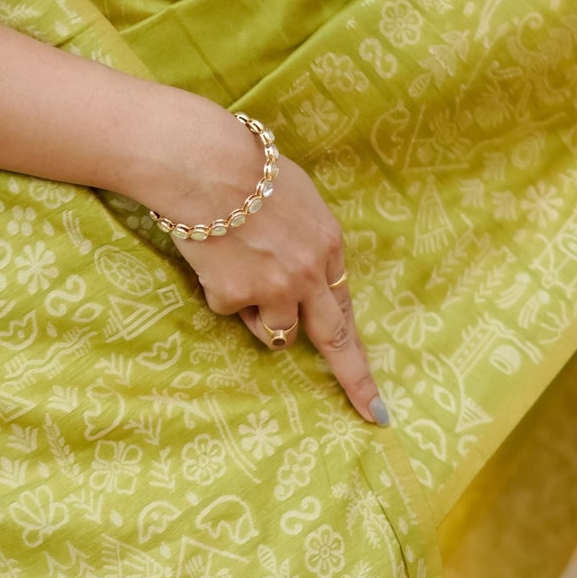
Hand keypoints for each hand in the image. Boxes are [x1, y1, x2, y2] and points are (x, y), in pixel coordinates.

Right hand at [130, 100, 387, 424]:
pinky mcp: (237, 295)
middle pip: (334, 339)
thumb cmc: (245, 168)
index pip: (346, 306)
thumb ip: (306, 239)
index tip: (375, 392)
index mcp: (328, 244)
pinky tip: (212, 256)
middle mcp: (309, 273)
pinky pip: (229, 308)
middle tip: (371, 413)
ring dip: (259, 312)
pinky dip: (218, 289)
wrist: (202, 164)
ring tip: (236, 266)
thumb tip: (302, 265)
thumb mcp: (297, 197)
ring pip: (274, 330)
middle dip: (355, 380)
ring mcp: (275, 288)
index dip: (358, 348)